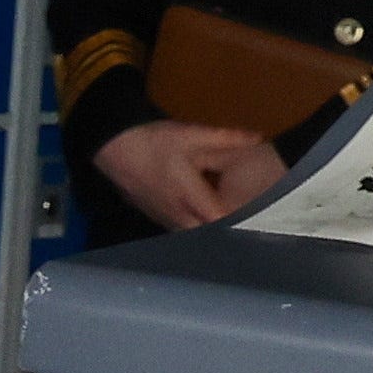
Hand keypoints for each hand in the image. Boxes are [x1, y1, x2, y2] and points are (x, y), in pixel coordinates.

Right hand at [96, 117, 291, 231]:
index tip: (261, 220)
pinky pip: (180, 232)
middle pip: (209, 235)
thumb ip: (226, 138)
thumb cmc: (152, 141)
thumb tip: (258, 138)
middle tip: (251, 226)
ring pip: (193, 237)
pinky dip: (195, 230)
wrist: (112, 146)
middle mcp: (177, 213)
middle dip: (228, 232)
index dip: (240, 223)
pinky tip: (205, 222)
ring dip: (210, 234)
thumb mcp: (190, 134)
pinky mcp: (155, 217)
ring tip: (233, 228)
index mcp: (189, 195)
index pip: (220, 220)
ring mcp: (164, 218)